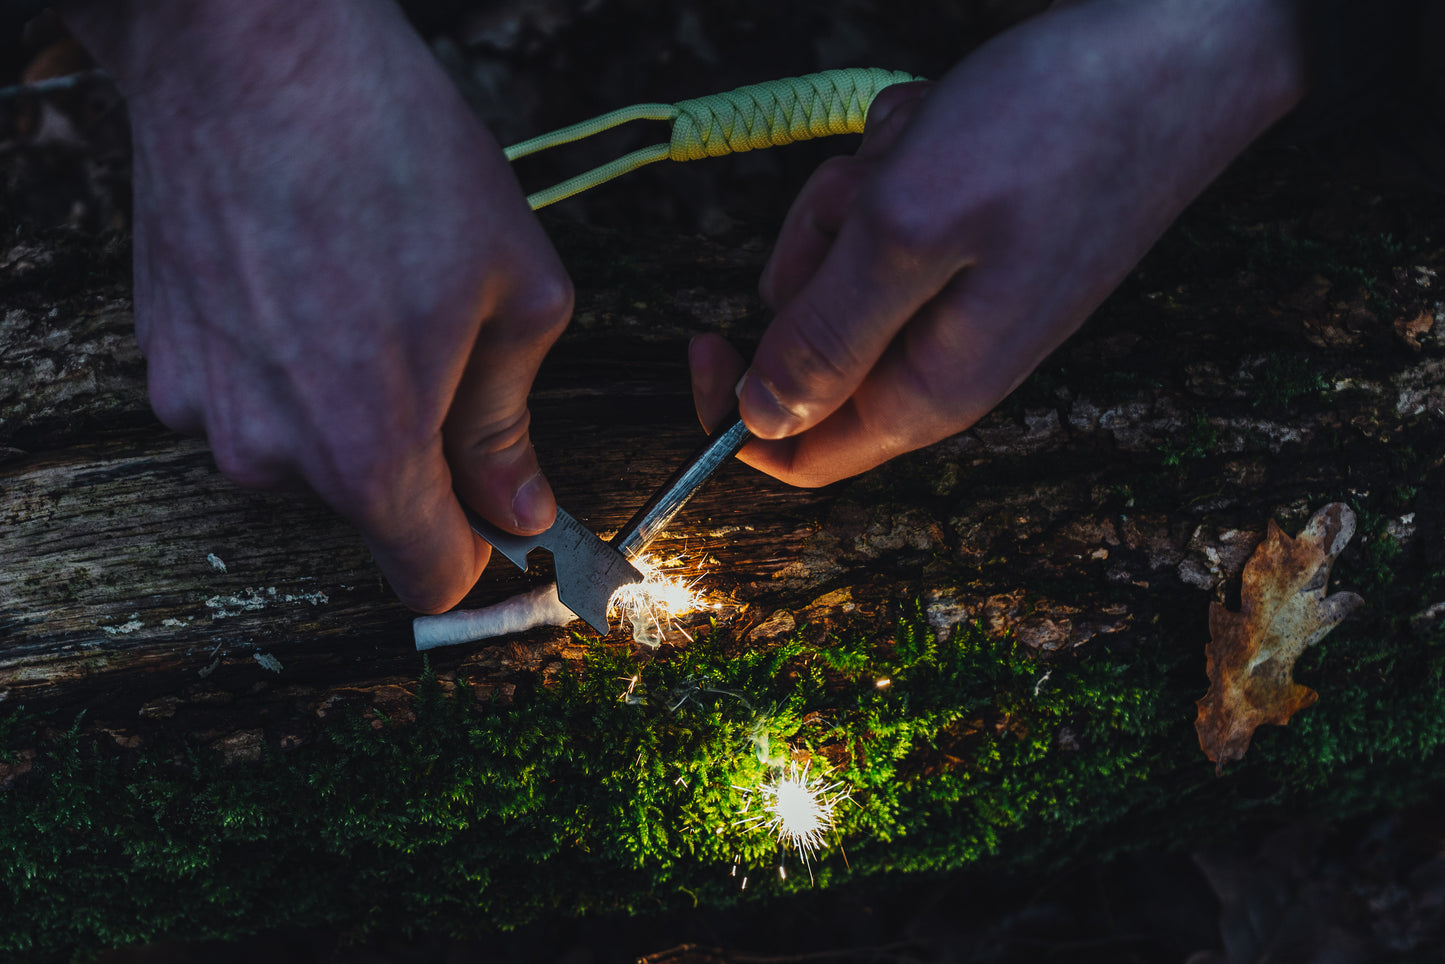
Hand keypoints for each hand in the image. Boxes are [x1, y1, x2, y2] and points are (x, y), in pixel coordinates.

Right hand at [61, 0, 571, 611]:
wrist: (249, 47)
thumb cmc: (394, 152)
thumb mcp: (513, 288)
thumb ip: (510, 422)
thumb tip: (520, 505)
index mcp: (366, 448)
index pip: (428, 578)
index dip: (479, 557)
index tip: (501, 523)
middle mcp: (269, 451)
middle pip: (370, 506)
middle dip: (418, 452)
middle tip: (440, 342)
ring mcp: (202, 406)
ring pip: (308, 449)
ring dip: (348, 401)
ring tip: (364, 290)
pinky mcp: (163, 357)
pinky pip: (252, 397)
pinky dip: (288, 364)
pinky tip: (305, 278)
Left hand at [691, 0, 1306, 485]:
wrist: (1181, 45)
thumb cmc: (1053, 131)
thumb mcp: (909, 232)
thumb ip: (828, 336)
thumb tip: (759, 421)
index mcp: (929, 387)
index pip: (799, 452)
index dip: (734, 413)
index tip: (706, 331)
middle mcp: (946, 355)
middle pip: (812, 340)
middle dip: (815, 254)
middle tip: (869, 194)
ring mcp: (964, 293)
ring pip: (843, 265)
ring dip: (858, 195)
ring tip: (922, 146)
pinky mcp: (977, 239)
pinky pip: (887, 213)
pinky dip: (898, 162)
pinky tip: (948, 126)